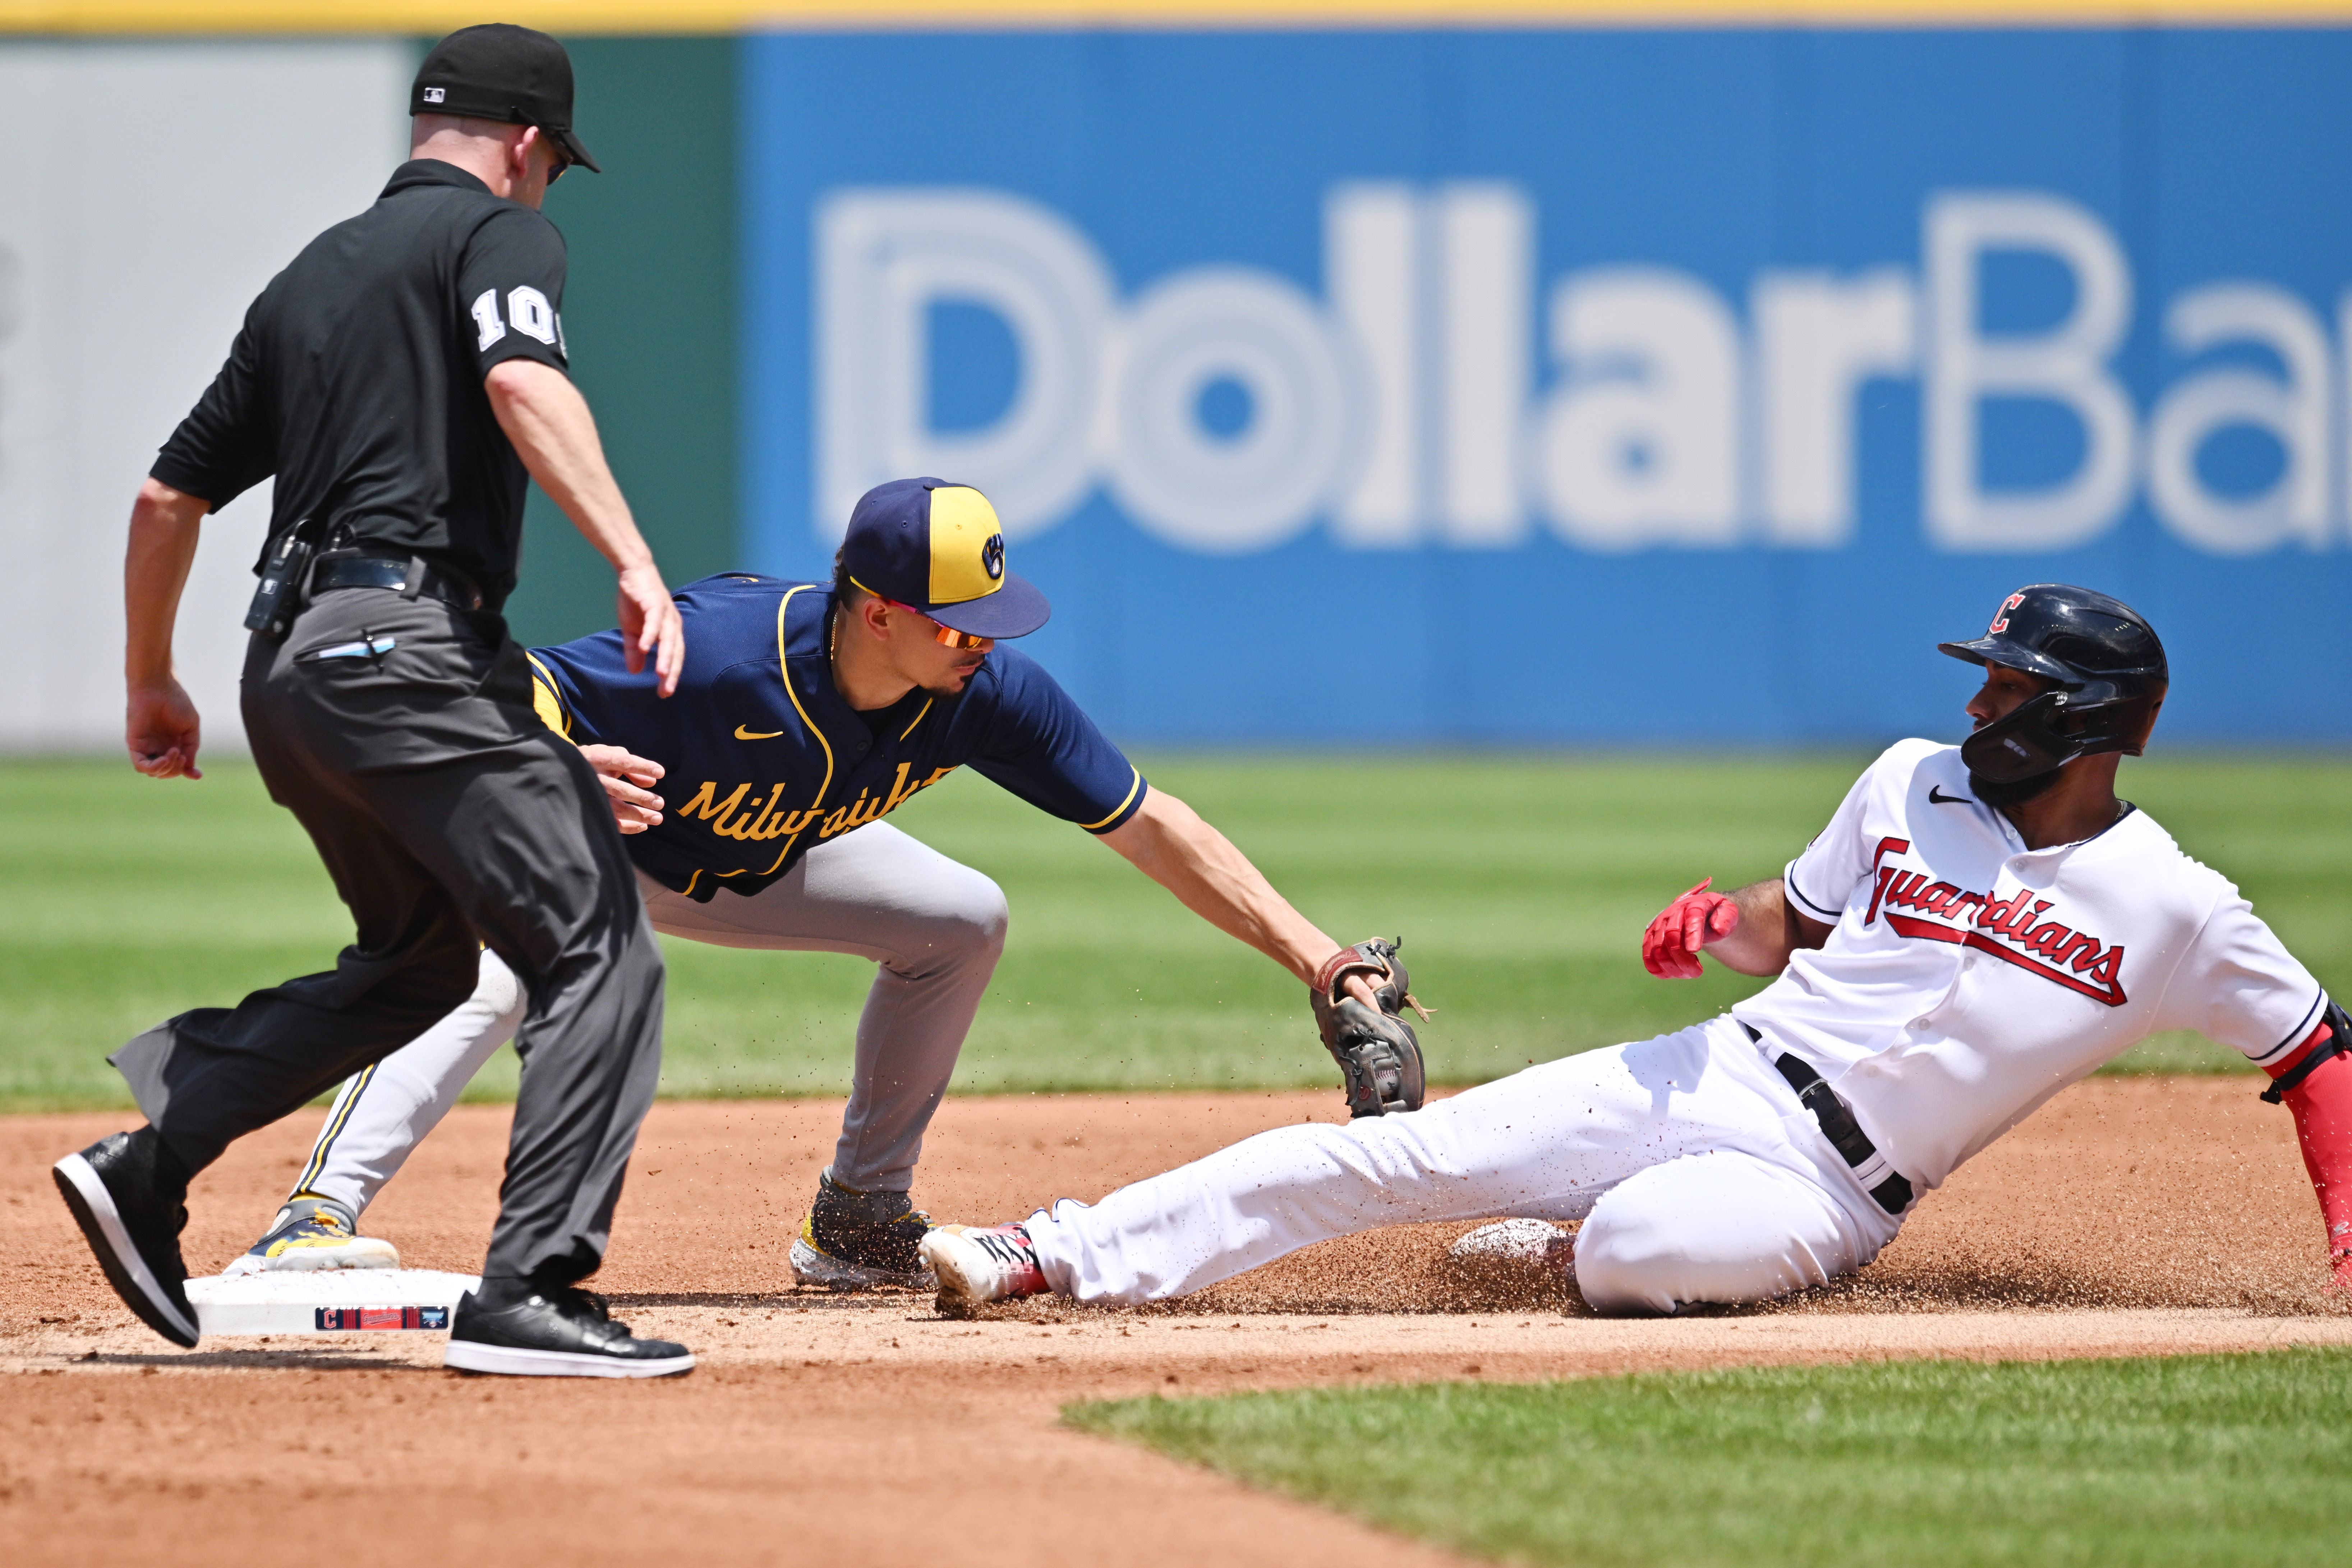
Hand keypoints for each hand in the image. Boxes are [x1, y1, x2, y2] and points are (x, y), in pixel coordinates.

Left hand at [127, 679, 202, 779]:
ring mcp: (145, 746)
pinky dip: (155, 767)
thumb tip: (190, 769)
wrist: (158, 686)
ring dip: (167, 769)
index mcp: (171, 743)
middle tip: (183, 756)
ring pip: (153, 772)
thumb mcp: (191, 729)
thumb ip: (191, 749)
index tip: (197, 775)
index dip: (186, 772)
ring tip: (175, 753)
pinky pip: (140, 765)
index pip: (176, 766)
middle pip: (165, 772)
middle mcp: (157, 746)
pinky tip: (165, 758)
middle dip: (177, 770)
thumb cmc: (176, 702)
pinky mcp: (134, 744)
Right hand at [579, 744, 665, 833]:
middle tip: (660, 803)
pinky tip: (643, 826)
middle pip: (619, 790)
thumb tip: (652, 783)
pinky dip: (627, 826)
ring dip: (638, 815)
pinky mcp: (589, 810)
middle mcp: (593, 777)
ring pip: (615, 809)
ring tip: (657, 818)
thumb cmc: (595, 761)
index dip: (642, 767)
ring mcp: (589, 796)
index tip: (660, 773)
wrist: (563, 770)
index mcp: (599, 758)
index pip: (624, 762)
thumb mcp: (611, 755)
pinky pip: (609, 822)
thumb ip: (632, 767)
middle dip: (642, 798)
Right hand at [615, 561, 683, 697]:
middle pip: (675, 651)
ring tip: (661, 675)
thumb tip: (634, 671)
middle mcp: (672, 624)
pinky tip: (645, 648)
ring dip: (665, 656)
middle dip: (671, 672)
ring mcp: (665, 613)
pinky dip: (650, 634)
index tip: (664, 693)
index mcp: (670, 631)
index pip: (674, 657)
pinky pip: (654, 621)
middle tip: (666, 691)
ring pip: (668, 639)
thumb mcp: (632, 629)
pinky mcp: (654, 603)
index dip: (670, 675)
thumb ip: (634, 650)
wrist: (634, 573)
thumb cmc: (636, 601)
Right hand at [1641, 876, 1738, 978]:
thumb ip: (1726, 918)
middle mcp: (1671, 914)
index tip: (1695, 950)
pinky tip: (1675, 973)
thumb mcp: (1728, 912)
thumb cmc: (1715, 916)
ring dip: (1673, 968)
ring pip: (1657, 951)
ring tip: (1689, 973)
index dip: (1692, 935)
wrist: (1700, 915)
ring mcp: (1658, 927)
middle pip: (1671, 937)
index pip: (1691, 918)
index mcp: (1693, 905)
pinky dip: (1659, 970)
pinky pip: (1648, 958)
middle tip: (1698, 971)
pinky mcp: (1651, 940)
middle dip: (1683, 958)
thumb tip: (1718, 929)